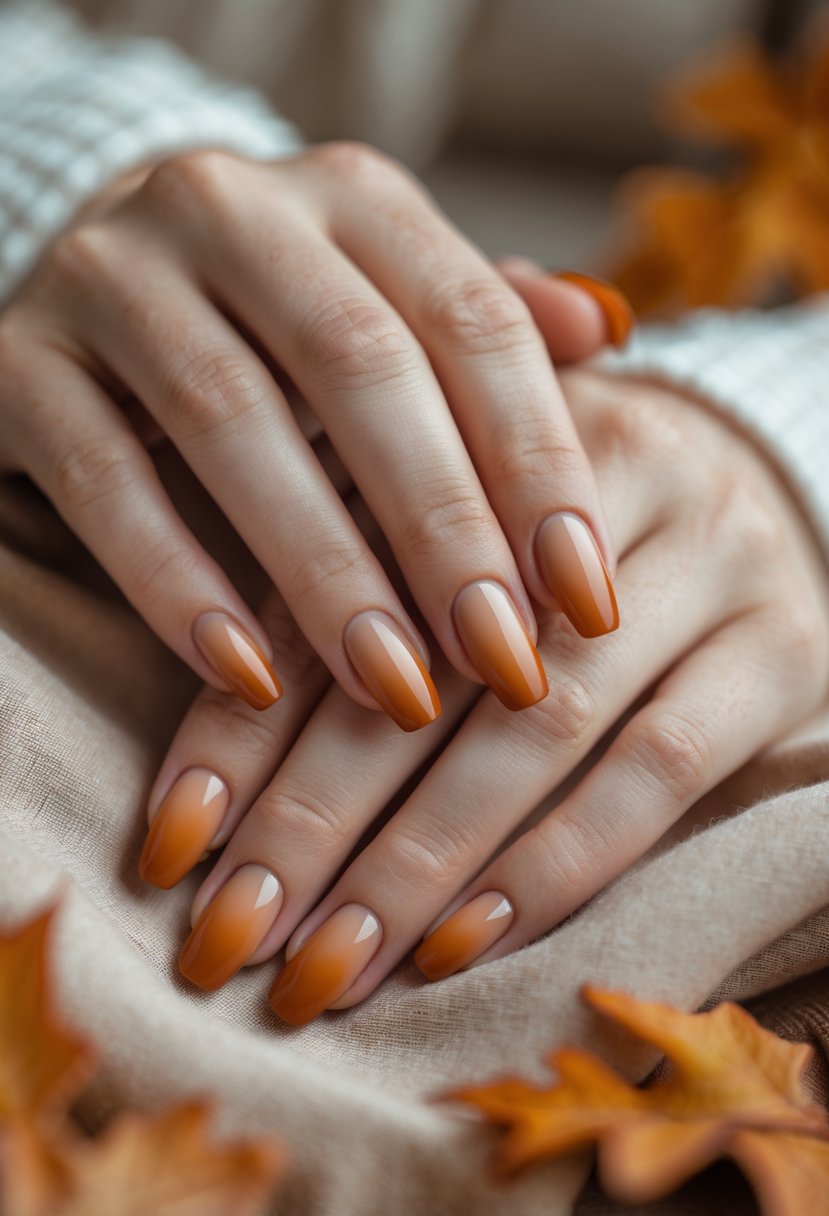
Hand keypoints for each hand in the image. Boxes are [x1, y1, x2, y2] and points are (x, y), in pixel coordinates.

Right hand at [0, 143, 629, 725]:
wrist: (95, 291)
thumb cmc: (276, 327)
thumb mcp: (383, 303)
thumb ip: (481, 321)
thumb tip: (607, 332)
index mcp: (349, 195)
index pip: (471, 322)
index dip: (540, 464)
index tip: (586, 602)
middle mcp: (231, 209)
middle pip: (362, 369)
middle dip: (444, 530)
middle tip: (505, 663)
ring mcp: (112, 276)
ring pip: (232, 423)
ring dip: (326, 573)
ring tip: (396, 691)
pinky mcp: (21, 363)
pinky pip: (105, 481)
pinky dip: (178, 584)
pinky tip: (250, 679)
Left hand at [142, 366, 828, 1021]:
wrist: (762, 485)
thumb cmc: (554, 528)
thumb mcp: (448, 522)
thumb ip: (342, 579)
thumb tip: (208, 754)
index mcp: (483, 423)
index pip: (338, 585)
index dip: (245, 720)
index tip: (172, 843)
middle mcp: (602, 469)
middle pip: (431, 664)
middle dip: (316, 817)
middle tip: (231, 935)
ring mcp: (707, 557)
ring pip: (538, 725)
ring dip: (421, 862)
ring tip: (329, 968)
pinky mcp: (783, 647)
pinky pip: (659, 768)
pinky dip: (554, 863)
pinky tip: (461, 941)